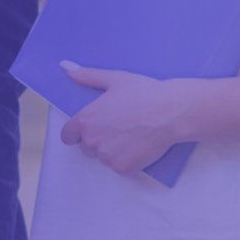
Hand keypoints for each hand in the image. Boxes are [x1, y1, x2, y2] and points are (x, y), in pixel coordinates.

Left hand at [57, 62, 192, 175]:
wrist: (171, 112)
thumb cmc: (144, 93)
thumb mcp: (114, 79)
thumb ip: (88, 77)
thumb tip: (68, 70)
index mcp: (86, 120)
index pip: (68, 136)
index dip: (77, 132)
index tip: (90, 129)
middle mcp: (92, 141)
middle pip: (86, 147)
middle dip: (98, 140)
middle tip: (118, 128)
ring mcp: (107, 157)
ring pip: (103, 157)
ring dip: (112, 150)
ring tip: (131, 135)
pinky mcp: (123, 168)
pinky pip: (119, 166)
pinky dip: (127, 159)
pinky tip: (139, 145)